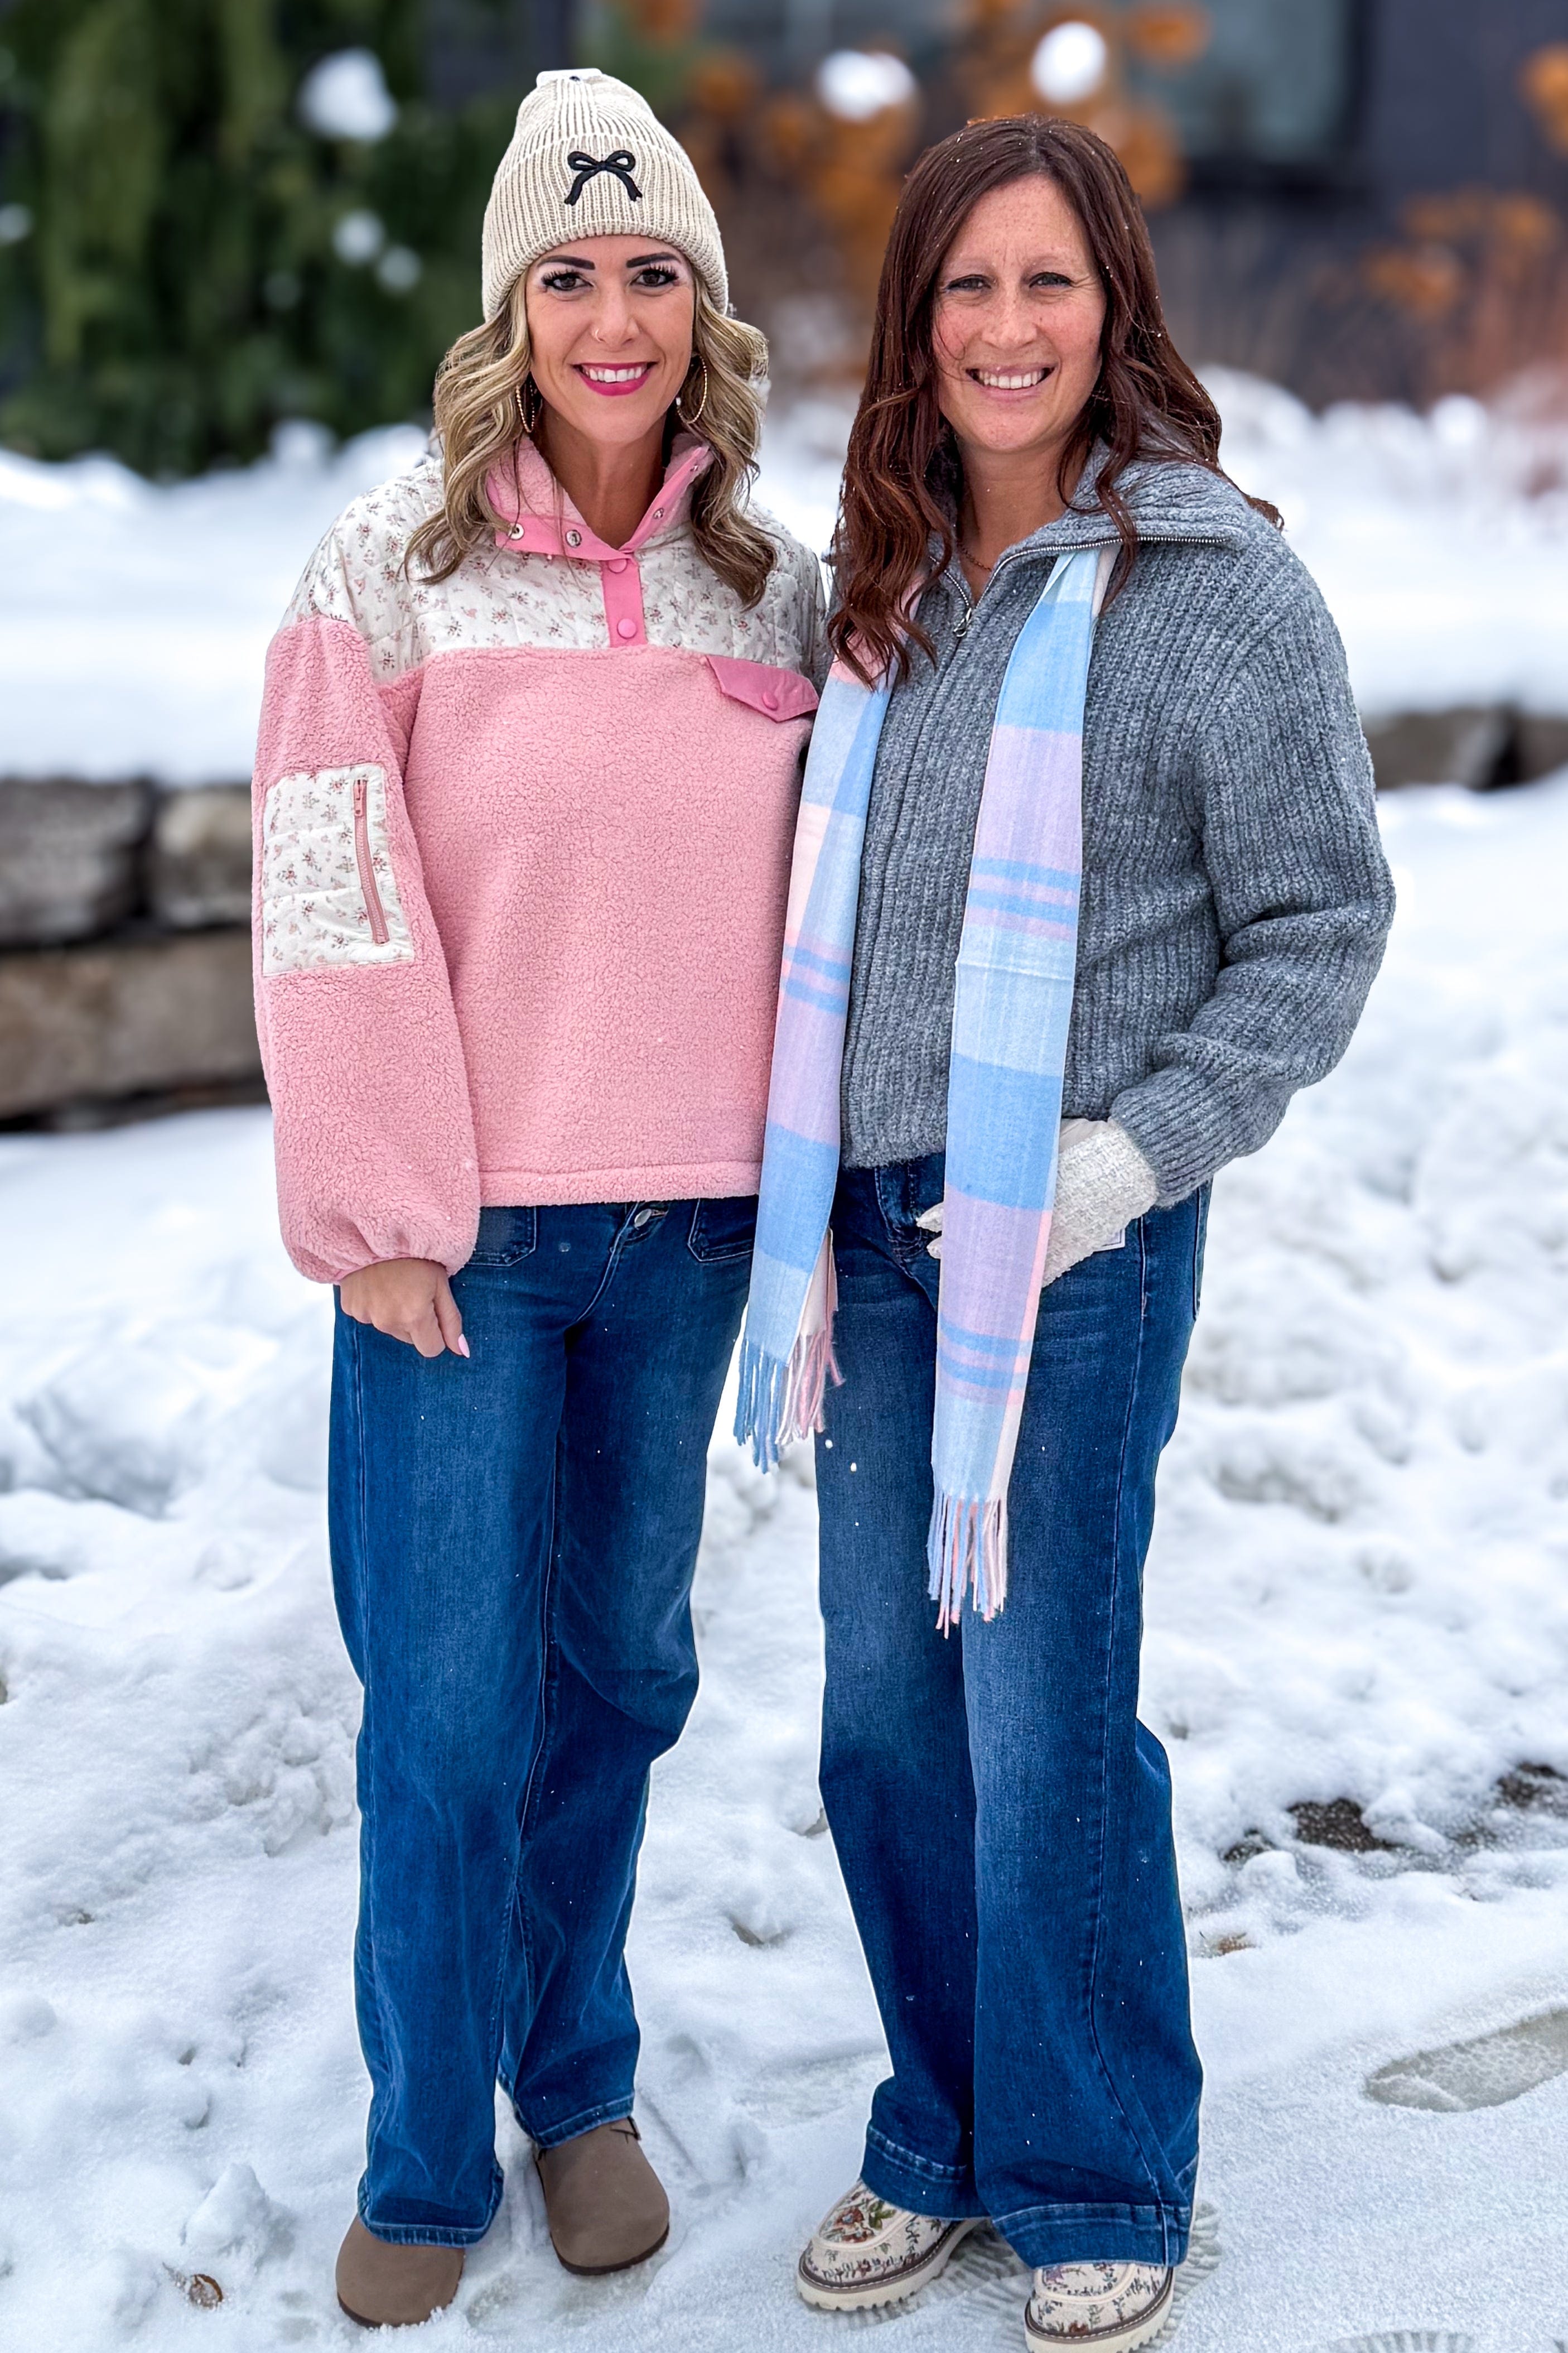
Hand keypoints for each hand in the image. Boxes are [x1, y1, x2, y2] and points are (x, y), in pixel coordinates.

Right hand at [339, 1258, 468, 1358]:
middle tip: (413, 1290)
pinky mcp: (350, 1308)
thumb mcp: (441, 1284)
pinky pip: (369, 1316)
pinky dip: (375, 1305)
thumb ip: (451, 1321)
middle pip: (410, 1338)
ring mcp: (365, 1316)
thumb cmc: (415, 1254)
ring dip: (394, 1313)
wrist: (375, 1231)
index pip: (431, 1349)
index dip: (436, 1332)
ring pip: (389, 1327)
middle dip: (415, 1321)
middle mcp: (387, 1322)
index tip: (433, 1311)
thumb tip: (462, 1351)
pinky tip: (377, 1284)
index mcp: (413, 1317)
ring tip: (394, 1284)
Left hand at [915, 1120, 1159, 1282]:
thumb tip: (983, 1144)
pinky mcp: (1075, 1249)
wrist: (1134, 1159)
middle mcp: (1034, 1216)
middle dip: (958, 1243)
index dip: (949, 1214)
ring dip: (981, 1264)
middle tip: (935, 1250)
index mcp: (1023, 1187)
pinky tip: (1001, 1288)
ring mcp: (1055, 1236)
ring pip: (1008, 1258)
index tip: (925, 1221)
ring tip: (958, 1268)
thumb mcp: (1045, 1137)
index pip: (975, 1205)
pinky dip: (1019, 1280)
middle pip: (985, 1235)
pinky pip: (1042, 1272)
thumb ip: (1014, 1149)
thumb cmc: (1089, 1141)